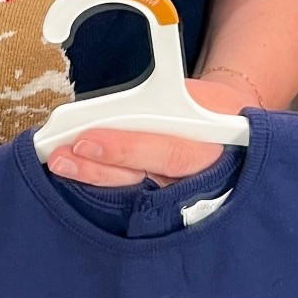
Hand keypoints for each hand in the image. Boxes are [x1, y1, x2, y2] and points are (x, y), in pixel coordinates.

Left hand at [47, 77, 248, 185]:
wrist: (236, 131)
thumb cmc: (212, 109)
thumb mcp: (198, 95)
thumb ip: (162, 103)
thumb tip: (112, 110)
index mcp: (212, 147)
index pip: (167, 152)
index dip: (125, 149)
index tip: (85, 140)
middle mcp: (198, 179)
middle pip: (144, 178)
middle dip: (99, 169)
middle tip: (61, 156)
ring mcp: (182, 196)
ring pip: (134, 192)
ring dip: (94, 177)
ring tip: (61, 163)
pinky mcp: (167, 203)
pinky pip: (132, 197)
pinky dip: (103, 184)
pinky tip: (75, 174)